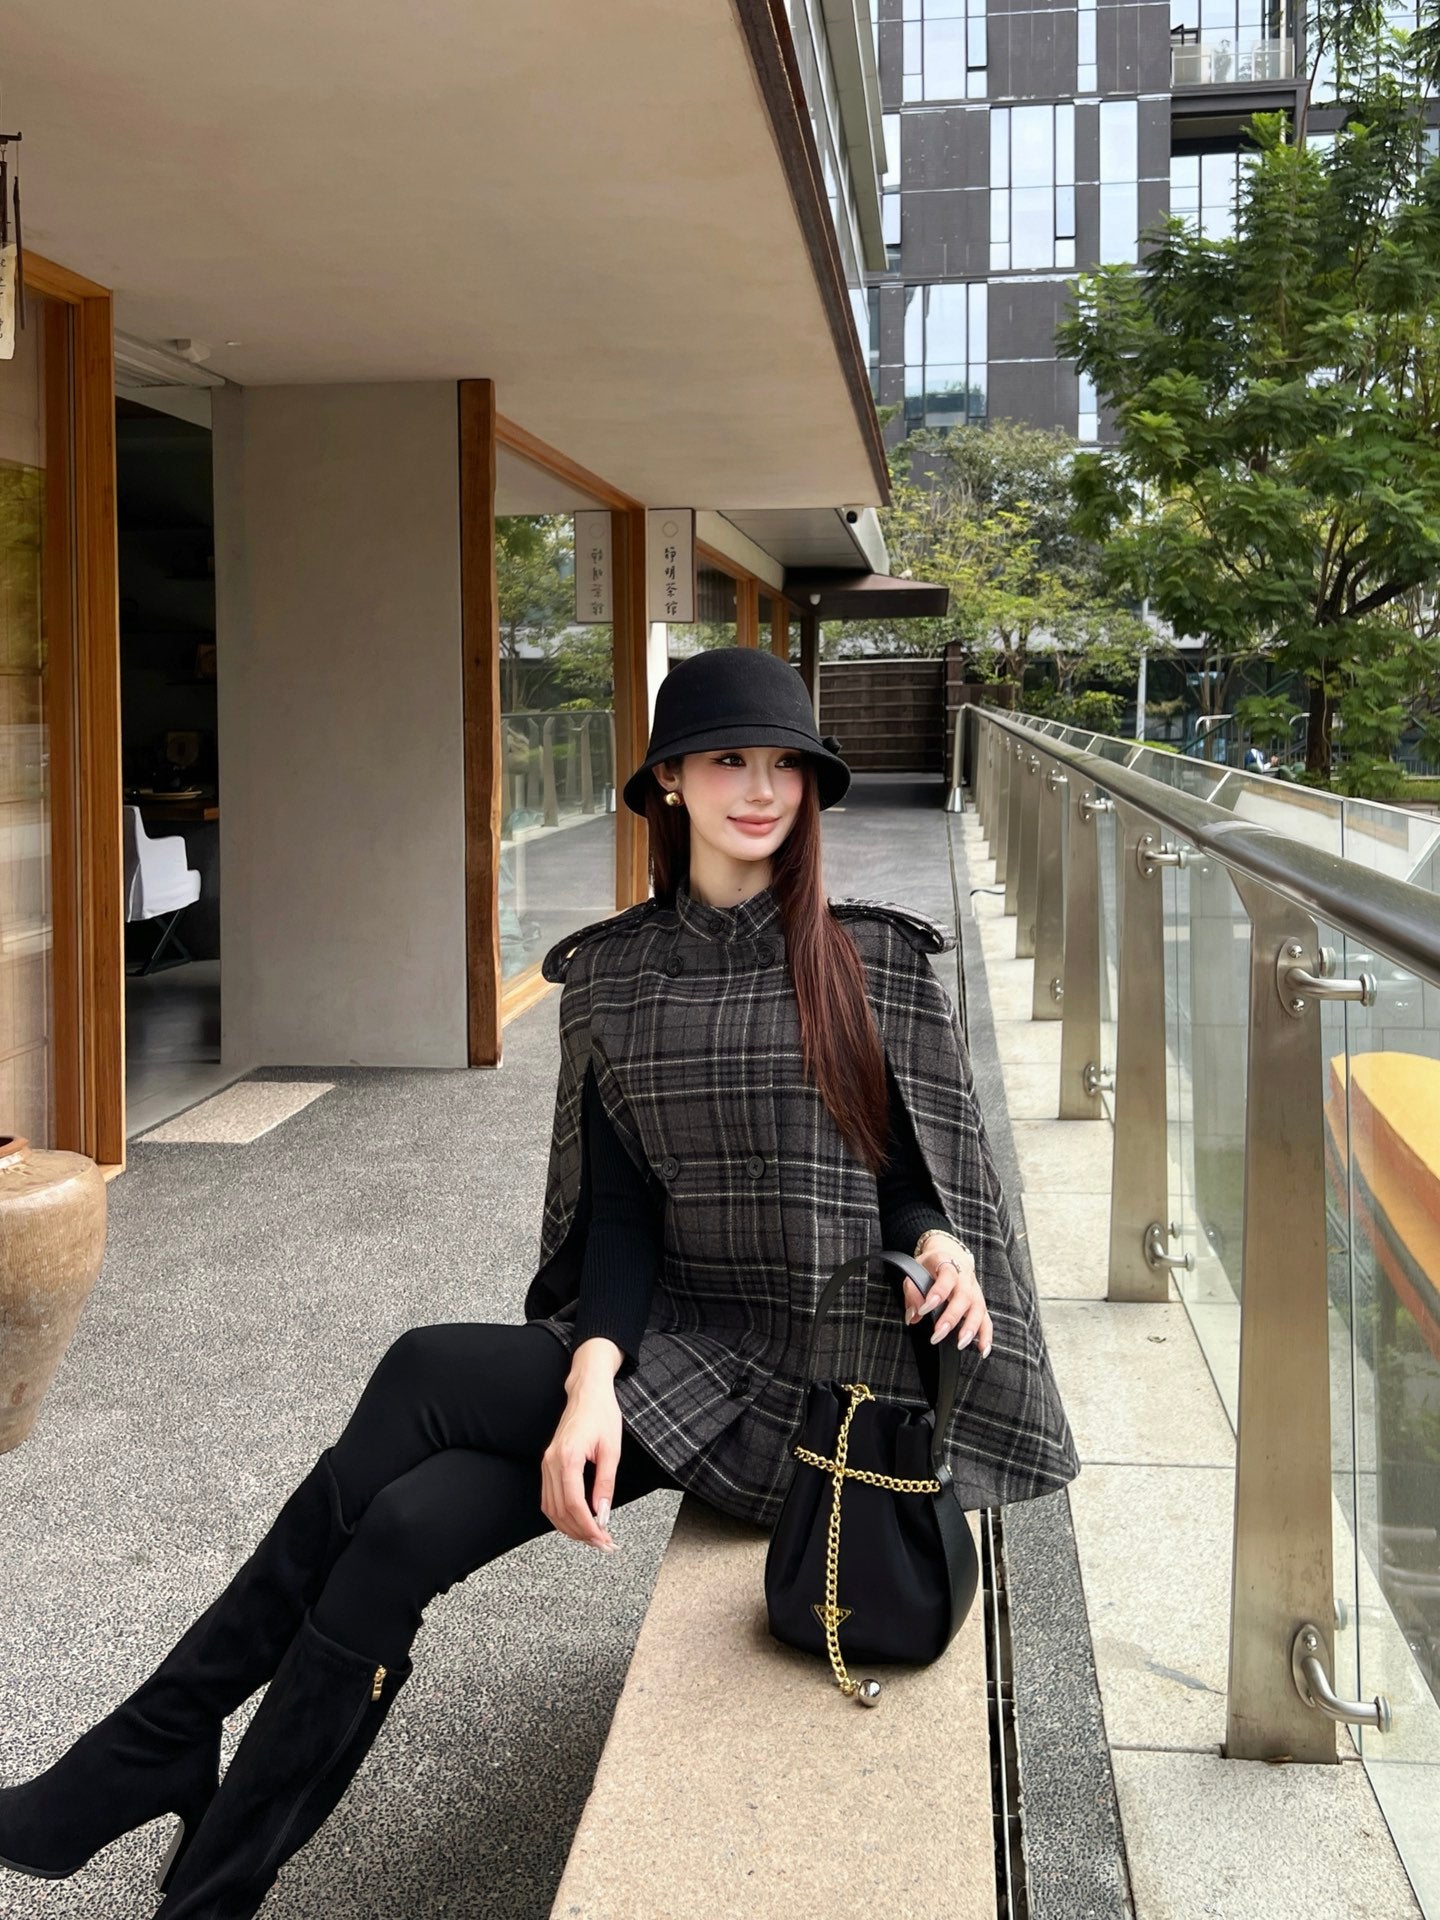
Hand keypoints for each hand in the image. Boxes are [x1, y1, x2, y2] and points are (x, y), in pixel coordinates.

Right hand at [541, 1340, 623, 1550]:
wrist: (588, 1391)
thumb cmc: (602, 1414)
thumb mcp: (611, 1450)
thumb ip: (605, 1485)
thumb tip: (602, 1514)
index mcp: (567, 1457)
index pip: (574, 1504)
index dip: (588, 1527)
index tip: (603, 1538)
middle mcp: (551, 1462)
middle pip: (560, 1511)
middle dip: (581, 1533)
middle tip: (603, 1543)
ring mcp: (546, 1463)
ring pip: (551, 1509)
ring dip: (570, 1528)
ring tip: (592, 1537)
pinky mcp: (548, 1464)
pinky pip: (548, 1498)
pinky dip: (561, 1515)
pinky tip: (577, 1522)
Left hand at [902, 1242, 991, 1356]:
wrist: (950, 1254)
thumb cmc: (931, 1266)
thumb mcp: (916, 1269)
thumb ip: (912, 1291)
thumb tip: (913, 1315)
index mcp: (948, 1265)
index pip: (947, 1277)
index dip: (937, 1293)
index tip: (923, 1310)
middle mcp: (965, 1278)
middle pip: (964, 1297)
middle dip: (951, 1318)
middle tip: (938, 1334)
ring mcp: (975, 1291)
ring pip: (978, 1310)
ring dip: (970, 1328)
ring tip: (960, 1344)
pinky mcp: (980, 1304)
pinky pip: (987, 1321)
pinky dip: (986, 1336)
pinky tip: (982, 1350)